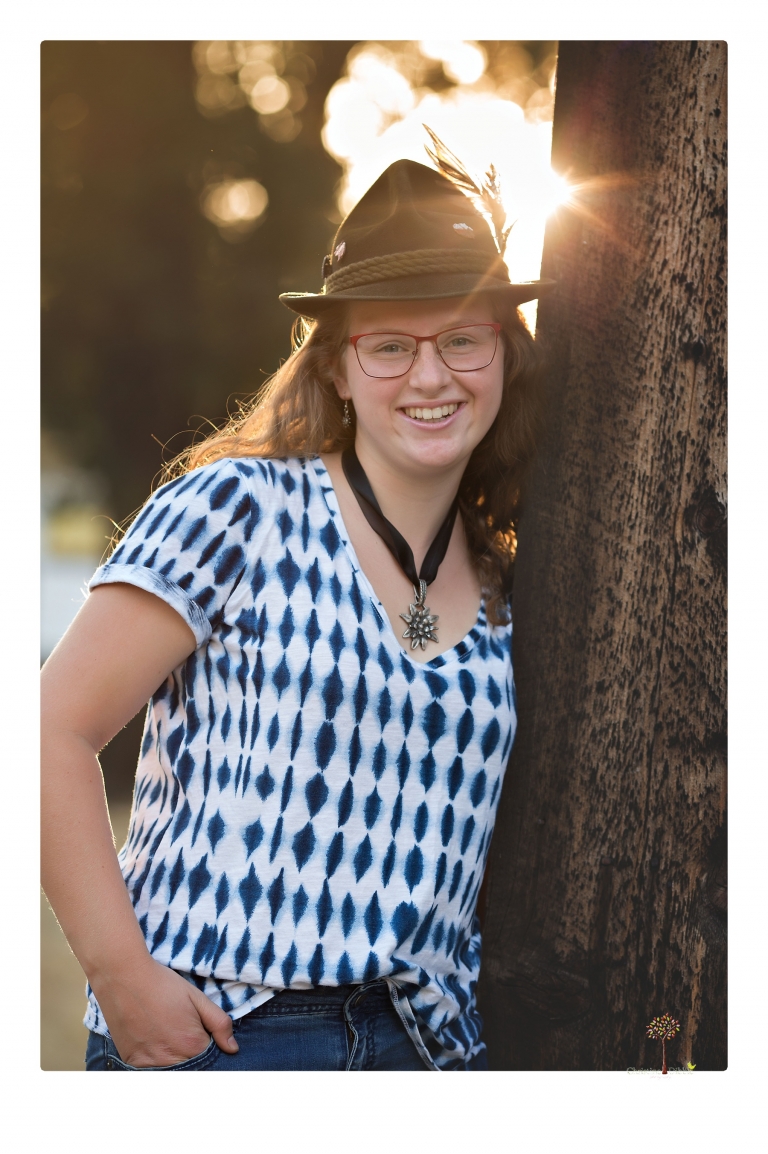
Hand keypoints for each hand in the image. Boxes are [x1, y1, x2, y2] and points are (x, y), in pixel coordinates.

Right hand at [91, 955, 238, 1067]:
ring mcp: (149, 1064)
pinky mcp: (132, 1063)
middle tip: (179, 1029)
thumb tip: (232, 1048)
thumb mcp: (197, 998)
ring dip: (174, 1060)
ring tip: (166, 1032)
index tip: (200, 1032)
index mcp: (192, 1044)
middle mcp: (172, 1060)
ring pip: (171, 1071)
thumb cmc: (163, 985)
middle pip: (191, 1068)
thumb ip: (219, 1023)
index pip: (211, 1059)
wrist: (125, 977)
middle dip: (191, 1054)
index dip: (208, 1045)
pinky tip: (153, 1040)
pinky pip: (151, 1071)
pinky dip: (156, 1062)